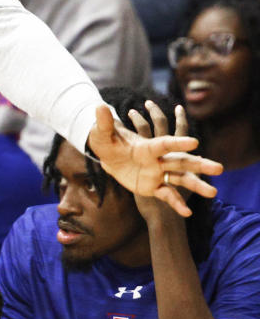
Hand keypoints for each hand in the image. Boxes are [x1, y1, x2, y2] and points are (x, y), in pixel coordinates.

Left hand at [88, 105, 221, 216]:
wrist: (107, 157)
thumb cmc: (107, 142)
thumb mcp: (102, 133)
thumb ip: (104, 122)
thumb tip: (99, 106)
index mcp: (147, 146)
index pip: (164, 143)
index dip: (177, 143)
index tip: (194, 142)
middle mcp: (157, 160)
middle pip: (181, 161)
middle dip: (199, 164)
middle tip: (219, 168)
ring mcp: (157, 174)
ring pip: (180, 179)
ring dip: (197, 185)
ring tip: (213, 192)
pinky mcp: (153, 187)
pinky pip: (167, 196)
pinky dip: (176, 204)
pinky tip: (187, 213)